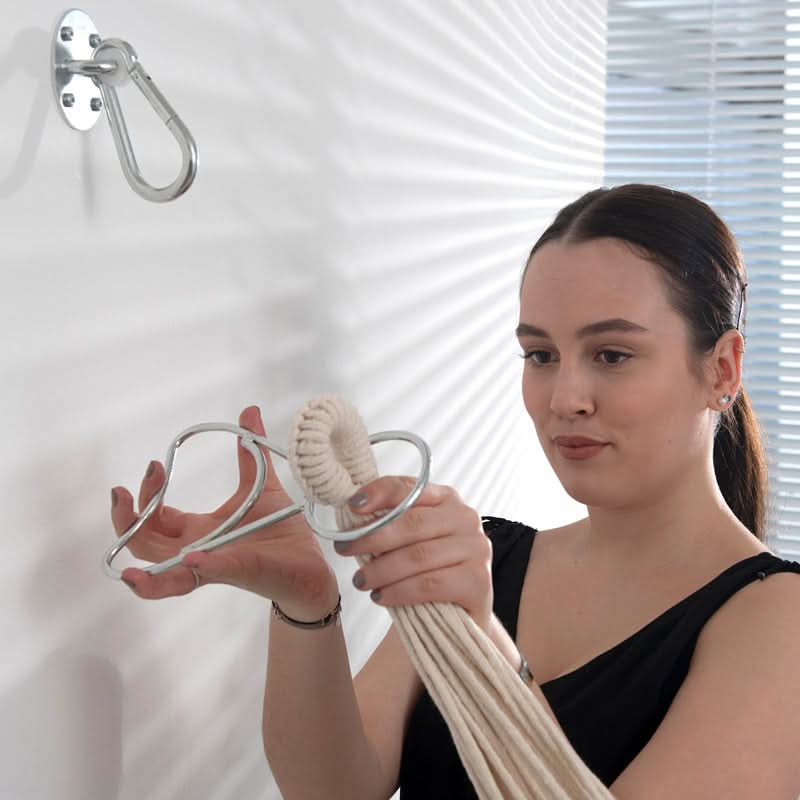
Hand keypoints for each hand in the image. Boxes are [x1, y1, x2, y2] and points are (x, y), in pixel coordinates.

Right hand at [110, 406, 337, 614]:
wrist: (311, 563)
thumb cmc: (281, 530)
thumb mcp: (261, 484)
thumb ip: (251, 452)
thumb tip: (249, 410)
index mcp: (199, 529)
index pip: (155, 518)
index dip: (146, 494)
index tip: (155, 464)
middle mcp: (196, 550)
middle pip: (143, 543)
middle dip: (126, 517)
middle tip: (122, 489)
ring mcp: (212, 564)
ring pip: (161, 571)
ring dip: (141, 556)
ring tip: (127, 539)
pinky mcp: (238, 570)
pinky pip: (209, 572)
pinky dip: (195, 566)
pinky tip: (190, 555)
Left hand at [335, 477, 492, 630]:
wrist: (457, 615)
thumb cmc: (427, 571)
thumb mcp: (409, 541)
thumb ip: (389, 523)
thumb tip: (351, 516)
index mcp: (447, 499)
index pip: (410, 488)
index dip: (379, 494)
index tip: (352, 506)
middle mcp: (466, 518)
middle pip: (412, 522)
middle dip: (372, 537)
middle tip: (344, 549)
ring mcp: (476, 549)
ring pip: (418, 556)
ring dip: (381, 569)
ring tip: (360, 581)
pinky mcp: (478, 581)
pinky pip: (429, 584)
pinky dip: (399, 591)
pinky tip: (381, 597)